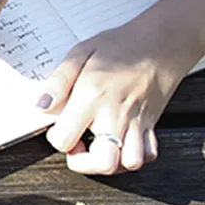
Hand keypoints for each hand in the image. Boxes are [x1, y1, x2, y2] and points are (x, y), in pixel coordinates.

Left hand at [39, 20, 197, 174]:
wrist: (162, 41)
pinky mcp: (151, 124)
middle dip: (84, 163)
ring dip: (110, 163)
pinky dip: (134, 157)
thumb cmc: (122, 45)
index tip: (58, 127)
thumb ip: (58, 81)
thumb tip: (43, 106)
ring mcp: (137, 122)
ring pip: (129, 163)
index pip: (65, 139)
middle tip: (78, 145)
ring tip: (99, 146)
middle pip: (103, 162)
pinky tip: (120, 144)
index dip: (57, 139)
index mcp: (92, 96)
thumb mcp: (80, 52)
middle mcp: (116, 114)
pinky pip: (147, 154)